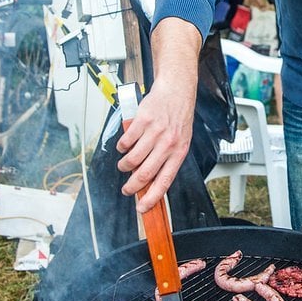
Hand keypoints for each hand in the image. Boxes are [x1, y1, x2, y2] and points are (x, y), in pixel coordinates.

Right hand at [117, 19, 200, 212]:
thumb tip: (151, 182)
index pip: (165, 181)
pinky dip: (122, 147)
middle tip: (127, 189)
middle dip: (132, 186)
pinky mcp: (142, 122)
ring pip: (132, 159)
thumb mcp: (179, 141)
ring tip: (124, 165)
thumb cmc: (178, 118)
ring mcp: (154, 133)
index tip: (142, 208)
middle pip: (144, 173)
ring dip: (125, 165)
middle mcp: (167, 144)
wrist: (176, 91)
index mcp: (179, 152)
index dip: (152, 197)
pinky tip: (125, 146)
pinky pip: (126, 142)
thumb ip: (167, 159)